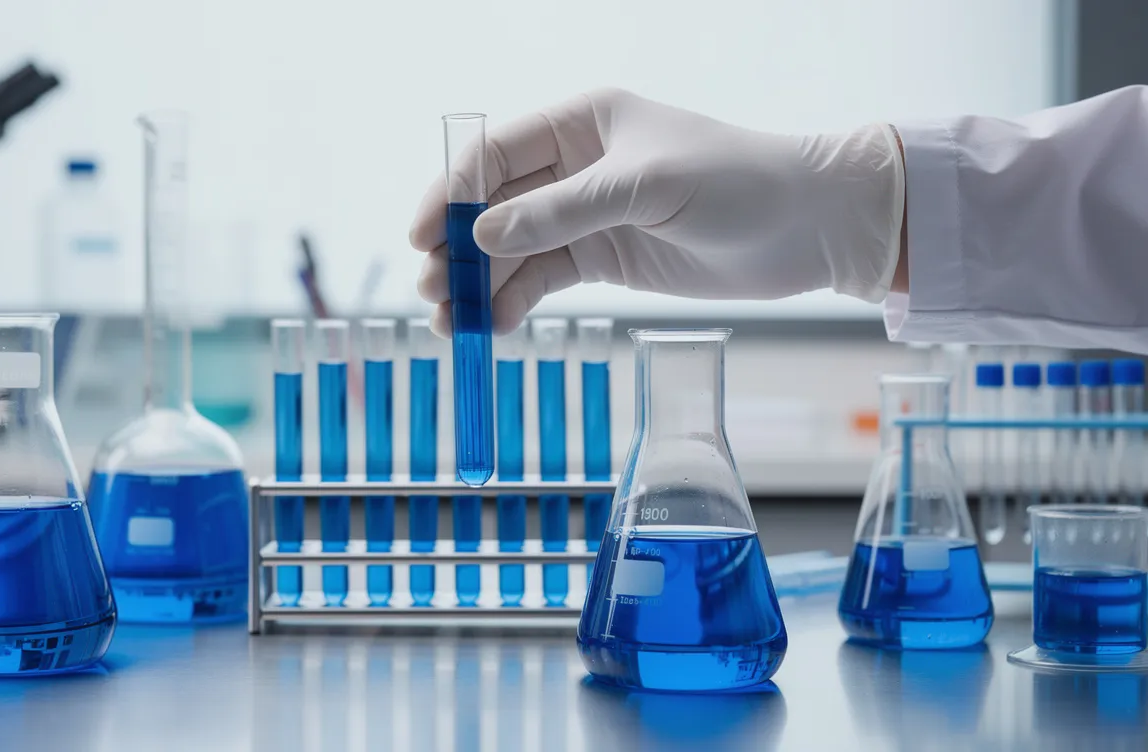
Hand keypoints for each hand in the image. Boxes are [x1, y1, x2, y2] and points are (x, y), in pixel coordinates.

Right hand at [410, 88, 903, 335]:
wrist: (807, 226)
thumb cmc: (736, 182)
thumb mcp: (644, 188)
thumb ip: (561, 211)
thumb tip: (481, 235)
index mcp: (581, 124)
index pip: (495, 154)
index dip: (451, 193)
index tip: (423, 236)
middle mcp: (576, 167)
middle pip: (495, 206)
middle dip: (458, 247)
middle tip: (433, 289)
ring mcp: (588, 216)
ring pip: (513, 249)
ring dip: (480, 283)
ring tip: (452, 322)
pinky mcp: (605, 259)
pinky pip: (543, 278)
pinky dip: (515, 301)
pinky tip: (496, 325)